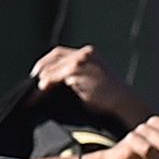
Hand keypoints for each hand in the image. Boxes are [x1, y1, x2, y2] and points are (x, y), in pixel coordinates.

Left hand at [30, 44, 151, 125]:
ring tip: (34, 93)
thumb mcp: (96, 81)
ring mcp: (80, 61)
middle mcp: (84, 53)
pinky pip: (52, 78)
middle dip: (41, 69)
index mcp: (91, 53)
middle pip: (54, 57)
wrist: (126, 105)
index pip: (61, 53)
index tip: (39, 74)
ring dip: (41, 81)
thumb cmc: (113, 100)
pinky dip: (44, 87)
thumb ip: (79, 76)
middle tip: (32, 83)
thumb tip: (55, 83)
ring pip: (52, 68)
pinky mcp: (75, 71)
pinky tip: (39, 95)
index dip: (48, 63)